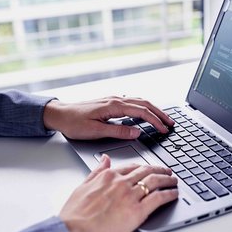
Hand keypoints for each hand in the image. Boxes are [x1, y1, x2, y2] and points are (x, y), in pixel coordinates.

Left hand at [43, 96, 174, 139]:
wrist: (59, 114)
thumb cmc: (74, 123)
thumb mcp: (95, 131)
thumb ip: (118, 131)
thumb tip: (137, 132)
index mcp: (114, 106)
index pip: (142, 112)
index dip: (155, 121)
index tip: (164, 129)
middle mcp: (116, 100)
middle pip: (145, 104)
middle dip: (160, 113)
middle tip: (171, 122)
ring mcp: (114, 100)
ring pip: (140, 101)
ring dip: (154, 109)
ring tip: (163, 118)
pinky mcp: (111, 102)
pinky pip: (133, 102)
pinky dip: (144, 107)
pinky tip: (147, 112)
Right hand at [60, 154, 178, 231]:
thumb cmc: (75, 215)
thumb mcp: (83, 187)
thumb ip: (96, 171)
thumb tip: (104, 159)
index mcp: (108, 176)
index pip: (132, 167)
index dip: (145, 167)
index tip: (150, 168)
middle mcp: (121, 183)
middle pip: (147, 171)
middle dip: (160, 170)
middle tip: (167, 171)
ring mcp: (130, 195)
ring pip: (155, 181)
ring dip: (168, 179)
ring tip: (173, 180)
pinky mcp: (137, 211)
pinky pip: (159, 197)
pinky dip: (169, 194)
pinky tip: (173, 193)